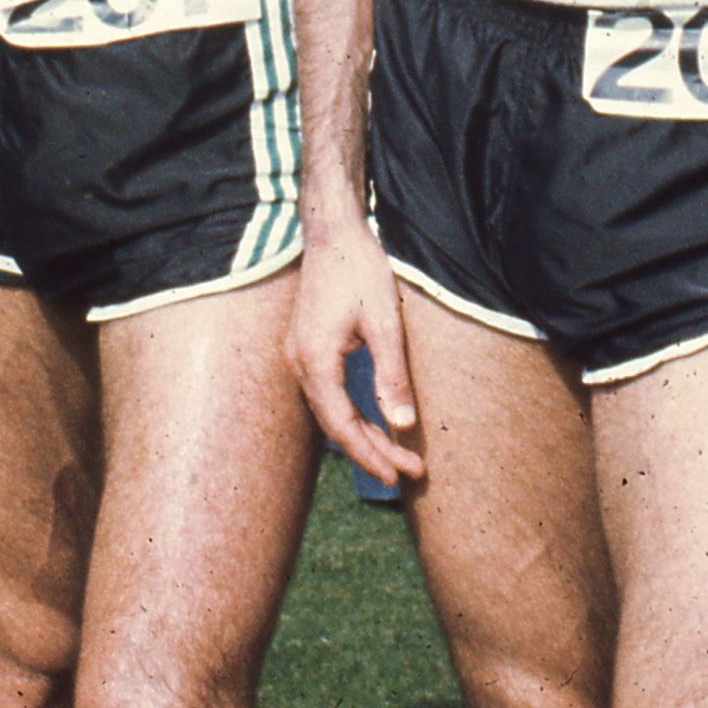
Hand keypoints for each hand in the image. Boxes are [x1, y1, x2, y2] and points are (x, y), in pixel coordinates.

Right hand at [288, 215, 423, 488]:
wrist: (333, 232)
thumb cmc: (360, 270)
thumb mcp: (386, 323)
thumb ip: (392, 376)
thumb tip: (403, 426)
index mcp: (315, 360)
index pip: (343, 425)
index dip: (371, 455)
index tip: (399, 475)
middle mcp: (298, 363)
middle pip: (335, 424)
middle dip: (372, 451)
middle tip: (409, 471)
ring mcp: (298, 355)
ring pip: (330, 411)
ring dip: (362, 435)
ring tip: (398, 454)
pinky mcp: (305, 348)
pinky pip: (327, 394)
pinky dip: (351, 413)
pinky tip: (374, 423)